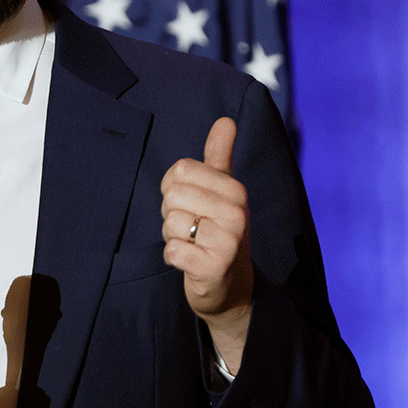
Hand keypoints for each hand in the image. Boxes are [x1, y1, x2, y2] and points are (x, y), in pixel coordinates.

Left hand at [160, 116, 253, 370]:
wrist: (231, 287)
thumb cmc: (218, 231)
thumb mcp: (221, 192)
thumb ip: (220, 157)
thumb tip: (226, 120)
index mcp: (235, 190)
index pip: (180, 170)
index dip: (174, 187)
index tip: (191, 203)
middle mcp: (236, 214)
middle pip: (172, 195)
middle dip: (172, 213)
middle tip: (191, 227)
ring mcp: (228, 242)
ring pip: (170, 223)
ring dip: (173, 236)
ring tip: (193, 243)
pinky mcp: (213, 267)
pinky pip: (171, 251)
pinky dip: (173, 257)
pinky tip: (191, 261)